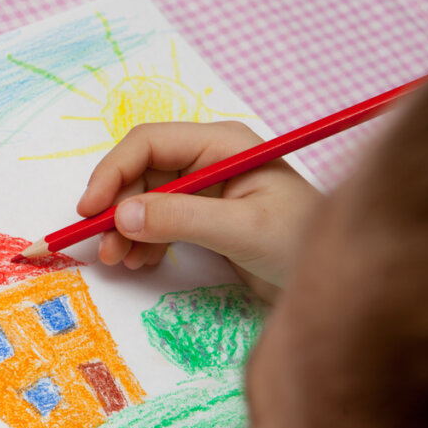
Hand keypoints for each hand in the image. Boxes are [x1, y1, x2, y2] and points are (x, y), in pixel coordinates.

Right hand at [78, 121, 321, 300]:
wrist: (337, 282)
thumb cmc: (302, 244)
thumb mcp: (242, 229)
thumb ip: (181, 219)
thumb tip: (122, 215)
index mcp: (221, 145)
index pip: (148, 144)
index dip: (112, 173)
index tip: (90, 211)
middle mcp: (208, 160)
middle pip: (140, 173)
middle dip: (116, 209)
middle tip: (102, 248)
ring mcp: (203, 189)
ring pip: (142, 200)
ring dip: (125, 230)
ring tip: (121, 261)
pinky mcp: (202, 218)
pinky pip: (155, 222)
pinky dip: (141, 242)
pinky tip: (141, 263)